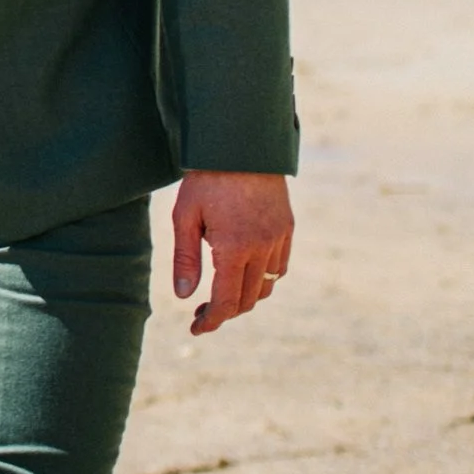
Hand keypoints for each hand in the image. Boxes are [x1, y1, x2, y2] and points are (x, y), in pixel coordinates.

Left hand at [171, 171, 293, 334]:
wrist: (243, 145)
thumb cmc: (207, 179)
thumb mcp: (185, 216)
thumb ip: (185, 259)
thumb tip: (184, 296)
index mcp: (234, 248)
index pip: (226, 301)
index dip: (212, 321)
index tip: (196, 328)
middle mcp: (262, 248)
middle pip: (247, 299)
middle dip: (225, 312)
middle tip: (201, 312)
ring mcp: (279, 239)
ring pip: (266, 287)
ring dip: (245, 297)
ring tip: (220, 294)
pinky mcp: (288, 229)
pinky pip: (280, 268)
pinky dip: (263, 279)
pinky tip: (243, 273)